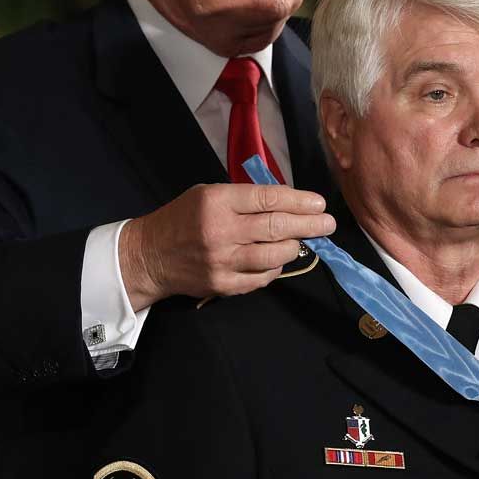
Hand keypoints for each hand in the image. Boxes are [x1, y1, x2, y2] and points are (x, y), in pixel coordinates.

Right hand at [119, 183, 335, 308]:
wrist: (150, 255)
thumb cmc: (184, 217)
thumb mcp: (209, 193)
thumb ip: (244, 197)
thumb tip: (287, 201)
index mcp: (217, 201)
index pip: (268, 199)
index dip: (299, 201)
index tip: (319, 203)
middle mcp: (221, 231)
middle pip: (276, 227)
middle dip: (309, 225)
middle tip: (328, 223)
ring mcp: (222, 261)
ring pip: (273, 255)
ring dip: (294, 247)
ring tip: (303, 240)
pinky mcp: (222, 285)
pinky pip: (261, 278)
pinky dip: (275, 268)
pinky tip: (279, 258)